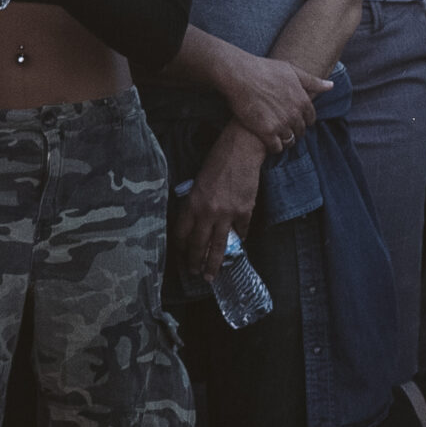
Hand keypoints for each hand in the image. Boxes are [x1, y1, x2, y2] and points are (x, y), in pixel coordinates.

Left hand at [171, 123, 264, 280]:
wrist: (241, 150)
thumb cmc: (217, 161)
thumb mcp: (198, 183)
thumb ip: (195, 204)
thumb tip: (196, 223)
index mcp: (192, 203)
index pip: (181, 234)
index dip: (180, 250)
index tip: (180, 259)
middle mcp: (207, 212)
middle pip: (198, 245)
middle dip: (195, 263)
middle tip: (195, 274)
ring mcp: (227, 214)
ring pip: (218, 246)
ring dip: (213, 263)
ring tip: (211, 276)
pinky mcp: (245, 211)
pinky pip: (240, 232)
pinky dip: (238, 239)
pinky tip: (237, 246)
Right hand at [214, 50, 328, 147]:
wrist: (240, 75)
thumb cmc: (264, 69)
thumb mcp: (291, 70)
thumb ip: (312, 81)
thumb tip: (331, 86)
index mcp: (303, 100)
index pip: (310, 118)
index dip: (303, 119)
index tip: (294, 118)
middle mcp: (295, 114)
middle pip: (300, 131)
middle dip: (294, 130)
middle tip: (283, 127)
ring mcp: (281, 124)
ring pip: (289, 141)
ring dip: (285, 140)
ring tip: (275, 136)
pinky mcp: (266, 132)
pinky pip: (276, 147)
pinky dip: (274, 147)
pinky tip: (267, 141)